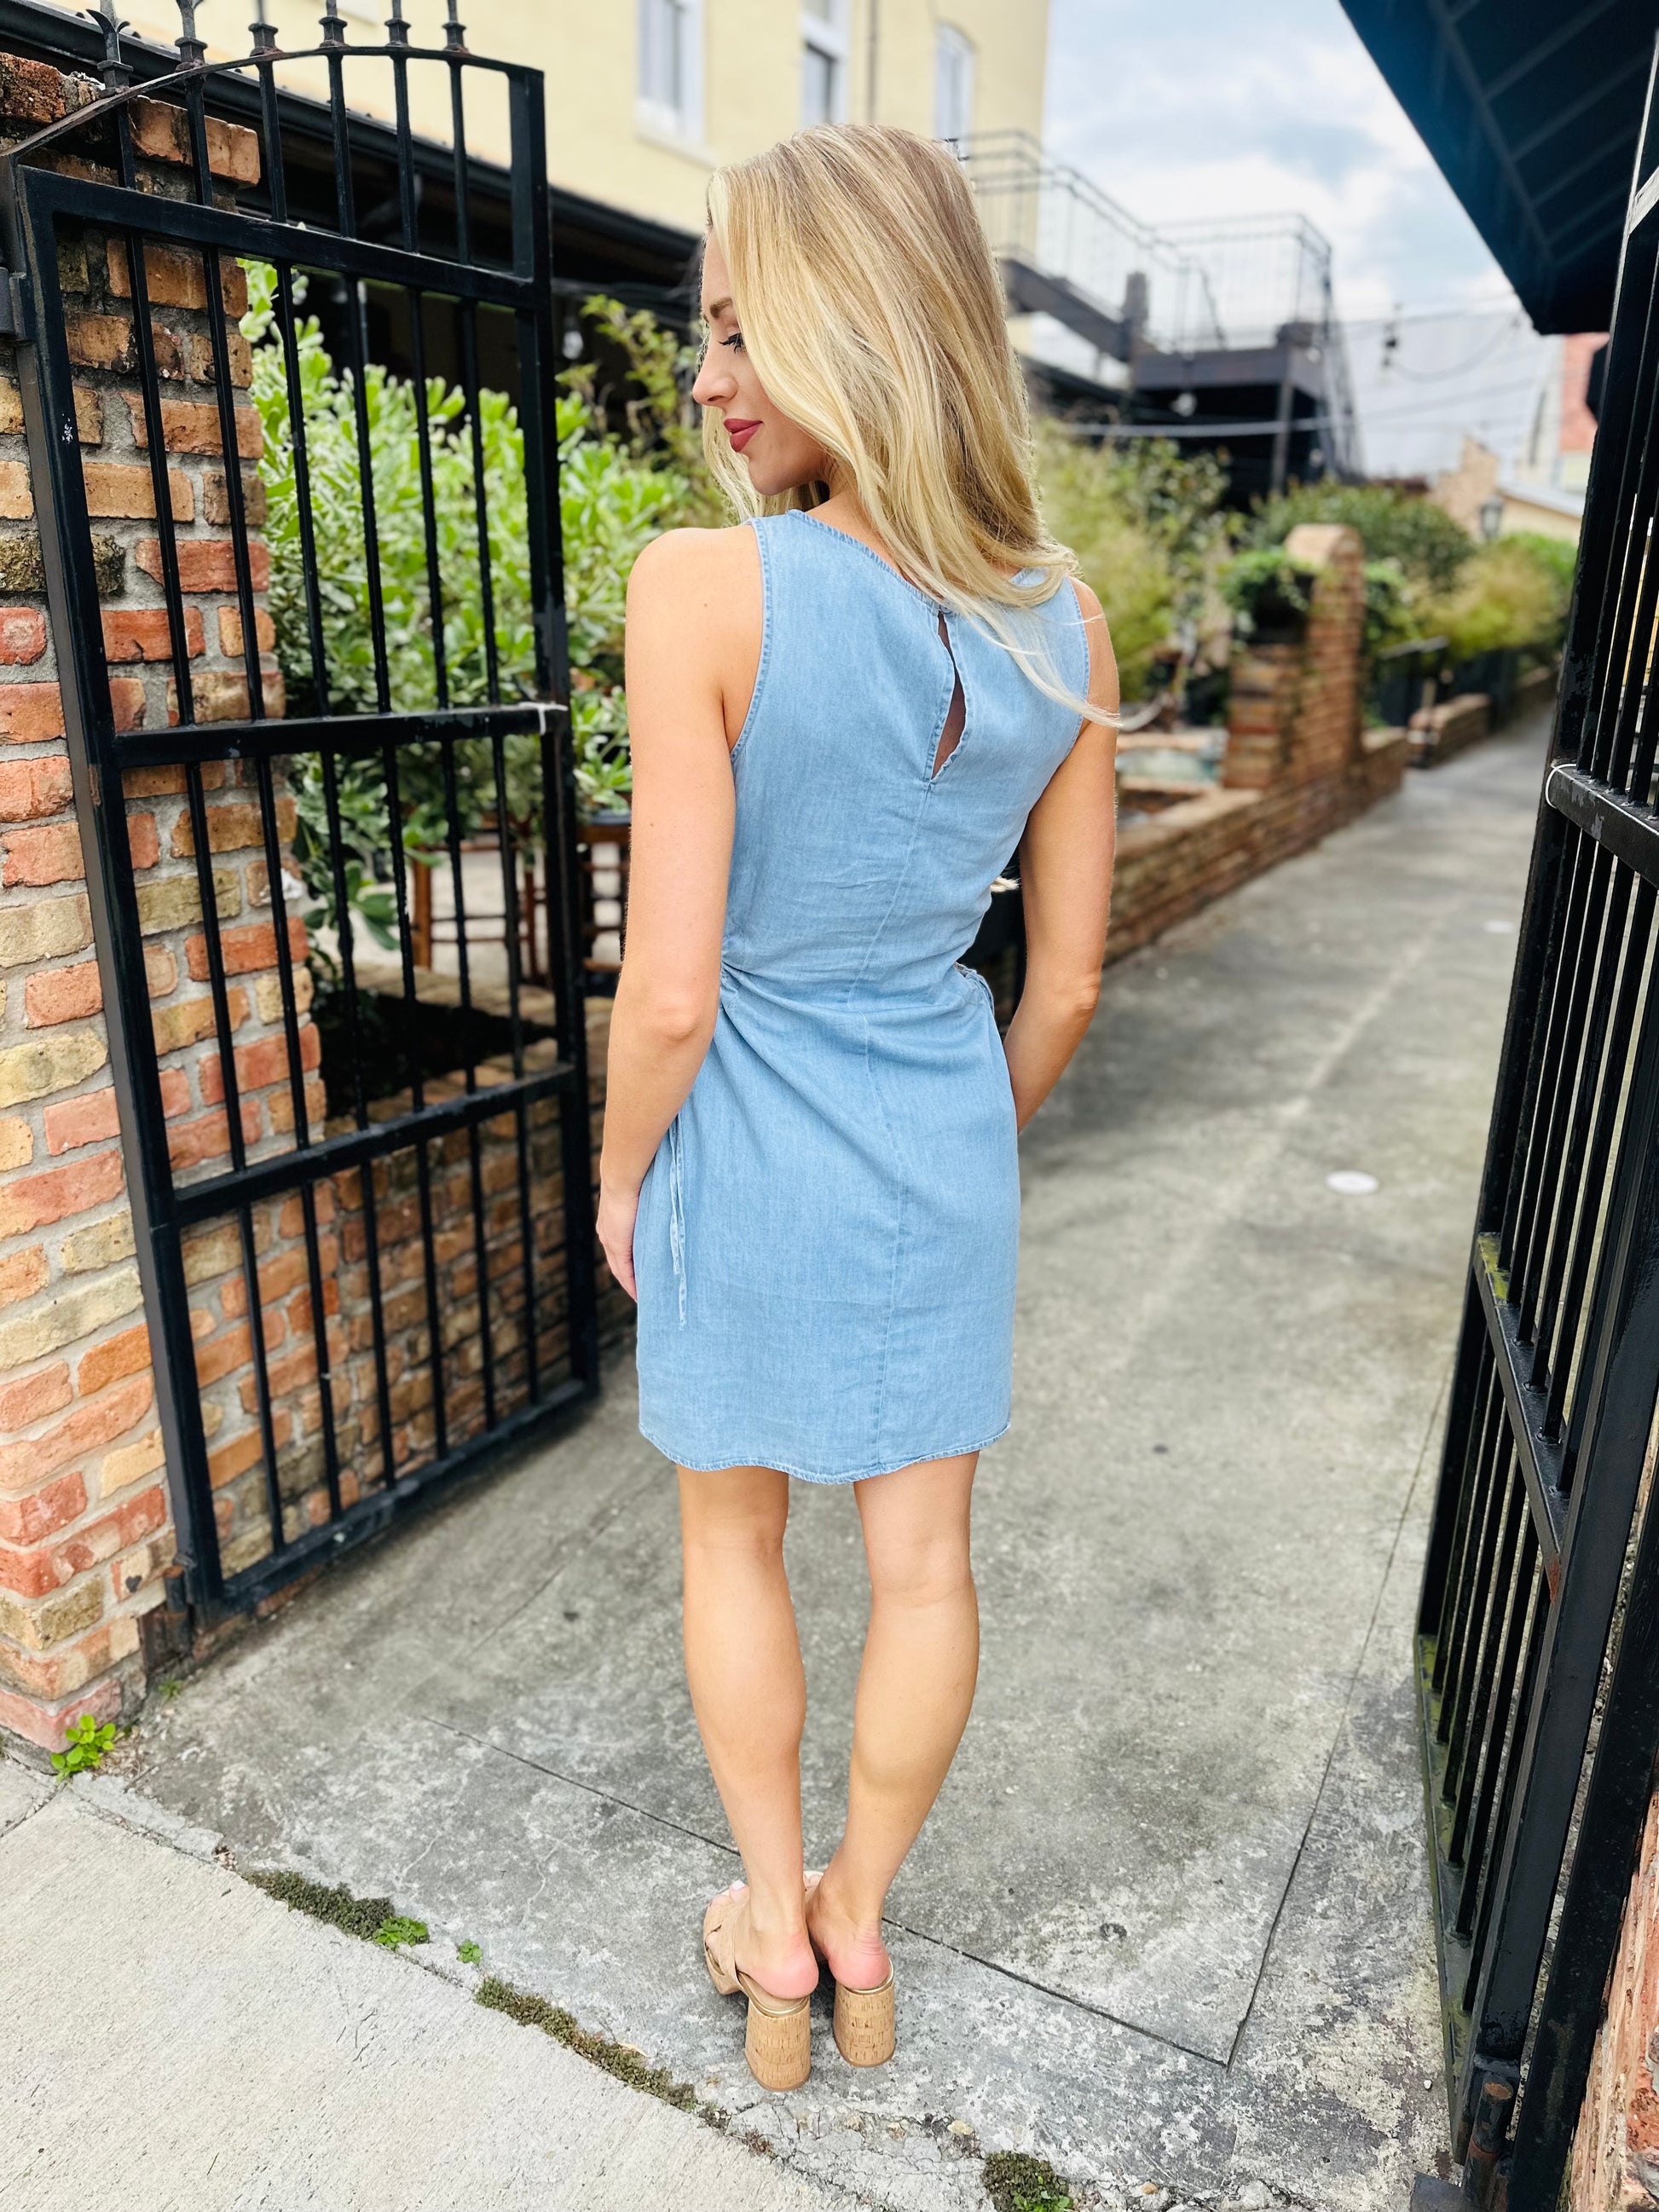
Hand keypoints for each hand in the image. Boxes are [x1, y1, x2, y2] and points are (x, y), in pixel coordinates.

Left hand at [596, 1176, 639, 1301]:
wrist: (622, 1176)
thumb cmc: (635, 1179)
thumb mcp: (640, 1195)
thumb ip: (646, 1204)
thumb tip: (661, 1199)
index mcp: (610, 1223)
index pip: (617, 1249)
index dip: (626, 1264)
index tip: (636, 1275)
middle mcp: (606, 1234)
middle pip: (617, 1264)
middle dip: (628, 1279)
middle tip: (641, 1292)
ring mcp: (609, 1240)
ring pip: (620, 1269)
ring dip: (630, 1284)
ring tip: (642, 1297)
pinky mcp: (617, 1244)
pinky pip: (624, 1271)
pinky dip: (631, 1284)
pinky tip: (639, 1294)